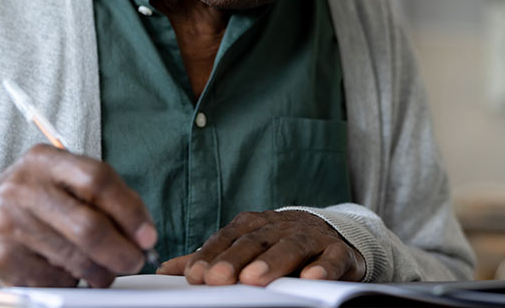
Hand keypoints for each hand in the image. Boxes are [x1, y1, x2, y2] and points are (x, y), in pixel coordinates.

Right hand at [0, 144, 158, 287]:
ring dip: (100, 273)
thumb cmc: (34, 203)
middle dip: (121, 252)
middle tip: (132, 262)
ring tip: (101, 271)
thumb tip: (143, 234)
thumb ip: (104, 198)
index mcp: (44, 160)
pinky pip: (54, 280)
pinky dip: (70, 282)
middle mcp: (22, 188)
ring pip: (75, 260)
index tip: (147, 236)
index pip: (97, 179)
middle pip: (88, 226)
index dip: (130, 211)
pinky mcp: (2, 258)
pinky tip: (65, 272)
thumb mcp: (62, 183)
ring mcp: (8, 224)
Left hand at [155, 210, 364, 285]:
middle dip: (234, 260)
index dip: (210, 255)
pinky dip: (322, 267)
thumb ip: (210, 259)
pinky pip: (332, 258)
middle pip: (255, 242)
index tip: (194, 275)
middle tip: (217, 279)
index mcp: (254, 225)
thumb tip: (167, 270)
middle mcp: (279, 227)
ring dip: (272, 262)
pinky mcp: (338, 252)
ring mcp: (309, 238)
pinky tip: (311, 278)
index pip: (228, 238)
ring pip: (290, 247)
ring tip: (254, 279)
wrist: (333, 234)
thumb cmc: (279, 243)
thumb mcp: (244, 247)